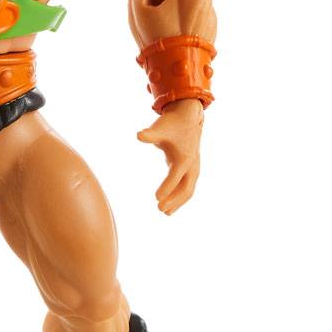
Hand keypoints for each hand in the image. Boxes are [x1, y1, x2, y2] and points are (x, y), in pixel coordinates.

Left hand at [136, 98, 203, 214]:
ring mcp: (193, 169)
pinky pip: (187, 188)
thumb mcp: (159, 128)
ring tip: (164, 212)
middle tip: (159, 208)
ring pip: (188, 191)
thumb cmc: (170, 124)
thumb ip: (149, 134)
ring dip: (177, 202)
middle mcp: (191, 166)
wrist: (187, 118)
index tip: (156, 198)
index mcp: (184, 158)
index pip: (175, 177)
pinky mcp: (191, 170)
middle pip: (185, 188)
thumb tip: (139, 135)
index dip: (166, 188)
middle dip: (173, 200)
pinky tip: (170, 207)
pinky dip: (179, 197)